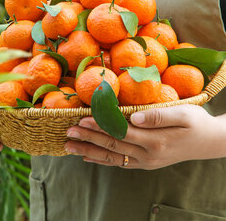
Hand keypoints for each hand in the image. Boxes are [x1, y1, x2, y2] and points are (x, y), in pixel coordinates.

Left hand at [65, 105, 225, 169]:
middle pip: (113, 146)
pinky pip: (120, 162)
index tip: (82, 120)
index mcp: (155, 141)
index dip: (100, 126)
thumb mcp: (183, 114)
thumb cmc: (196, 123)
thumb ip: (158, 116)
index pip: (121, 132)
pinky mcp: (146, 163)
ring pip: (112, 157)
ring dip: (90, 151)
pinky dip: (102, 160)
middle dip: (89, 139)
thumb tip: (134, 116)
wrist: (209, 142)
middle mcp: (148, 155)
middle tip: (69, 133)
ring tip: (70, 147)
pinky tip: (88, 157)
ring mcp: (146, 162)